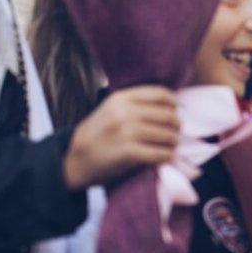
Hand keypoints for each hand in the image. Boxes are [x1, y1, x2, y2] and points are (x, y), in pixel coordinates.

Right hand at [62, 85, 179, 189]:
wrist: (76, 158)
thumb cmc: (98, 133)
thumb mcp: (112, 109)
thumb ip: (136, 104)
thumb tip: (171, 105)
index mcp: (121, 98)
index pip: (161, 94)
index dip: (173, 104)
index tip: (174, 112)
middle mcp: (124, 112)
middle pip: (168, 115)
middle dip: (176, 126)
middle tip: (175, 133)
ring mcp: (126, 132)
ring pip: (167, 135)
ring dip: (173, 142)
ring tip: (171, 145)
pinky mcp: (128, 153)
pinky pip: (160, 153)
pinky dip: (167, 156)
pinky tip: (165, 157)